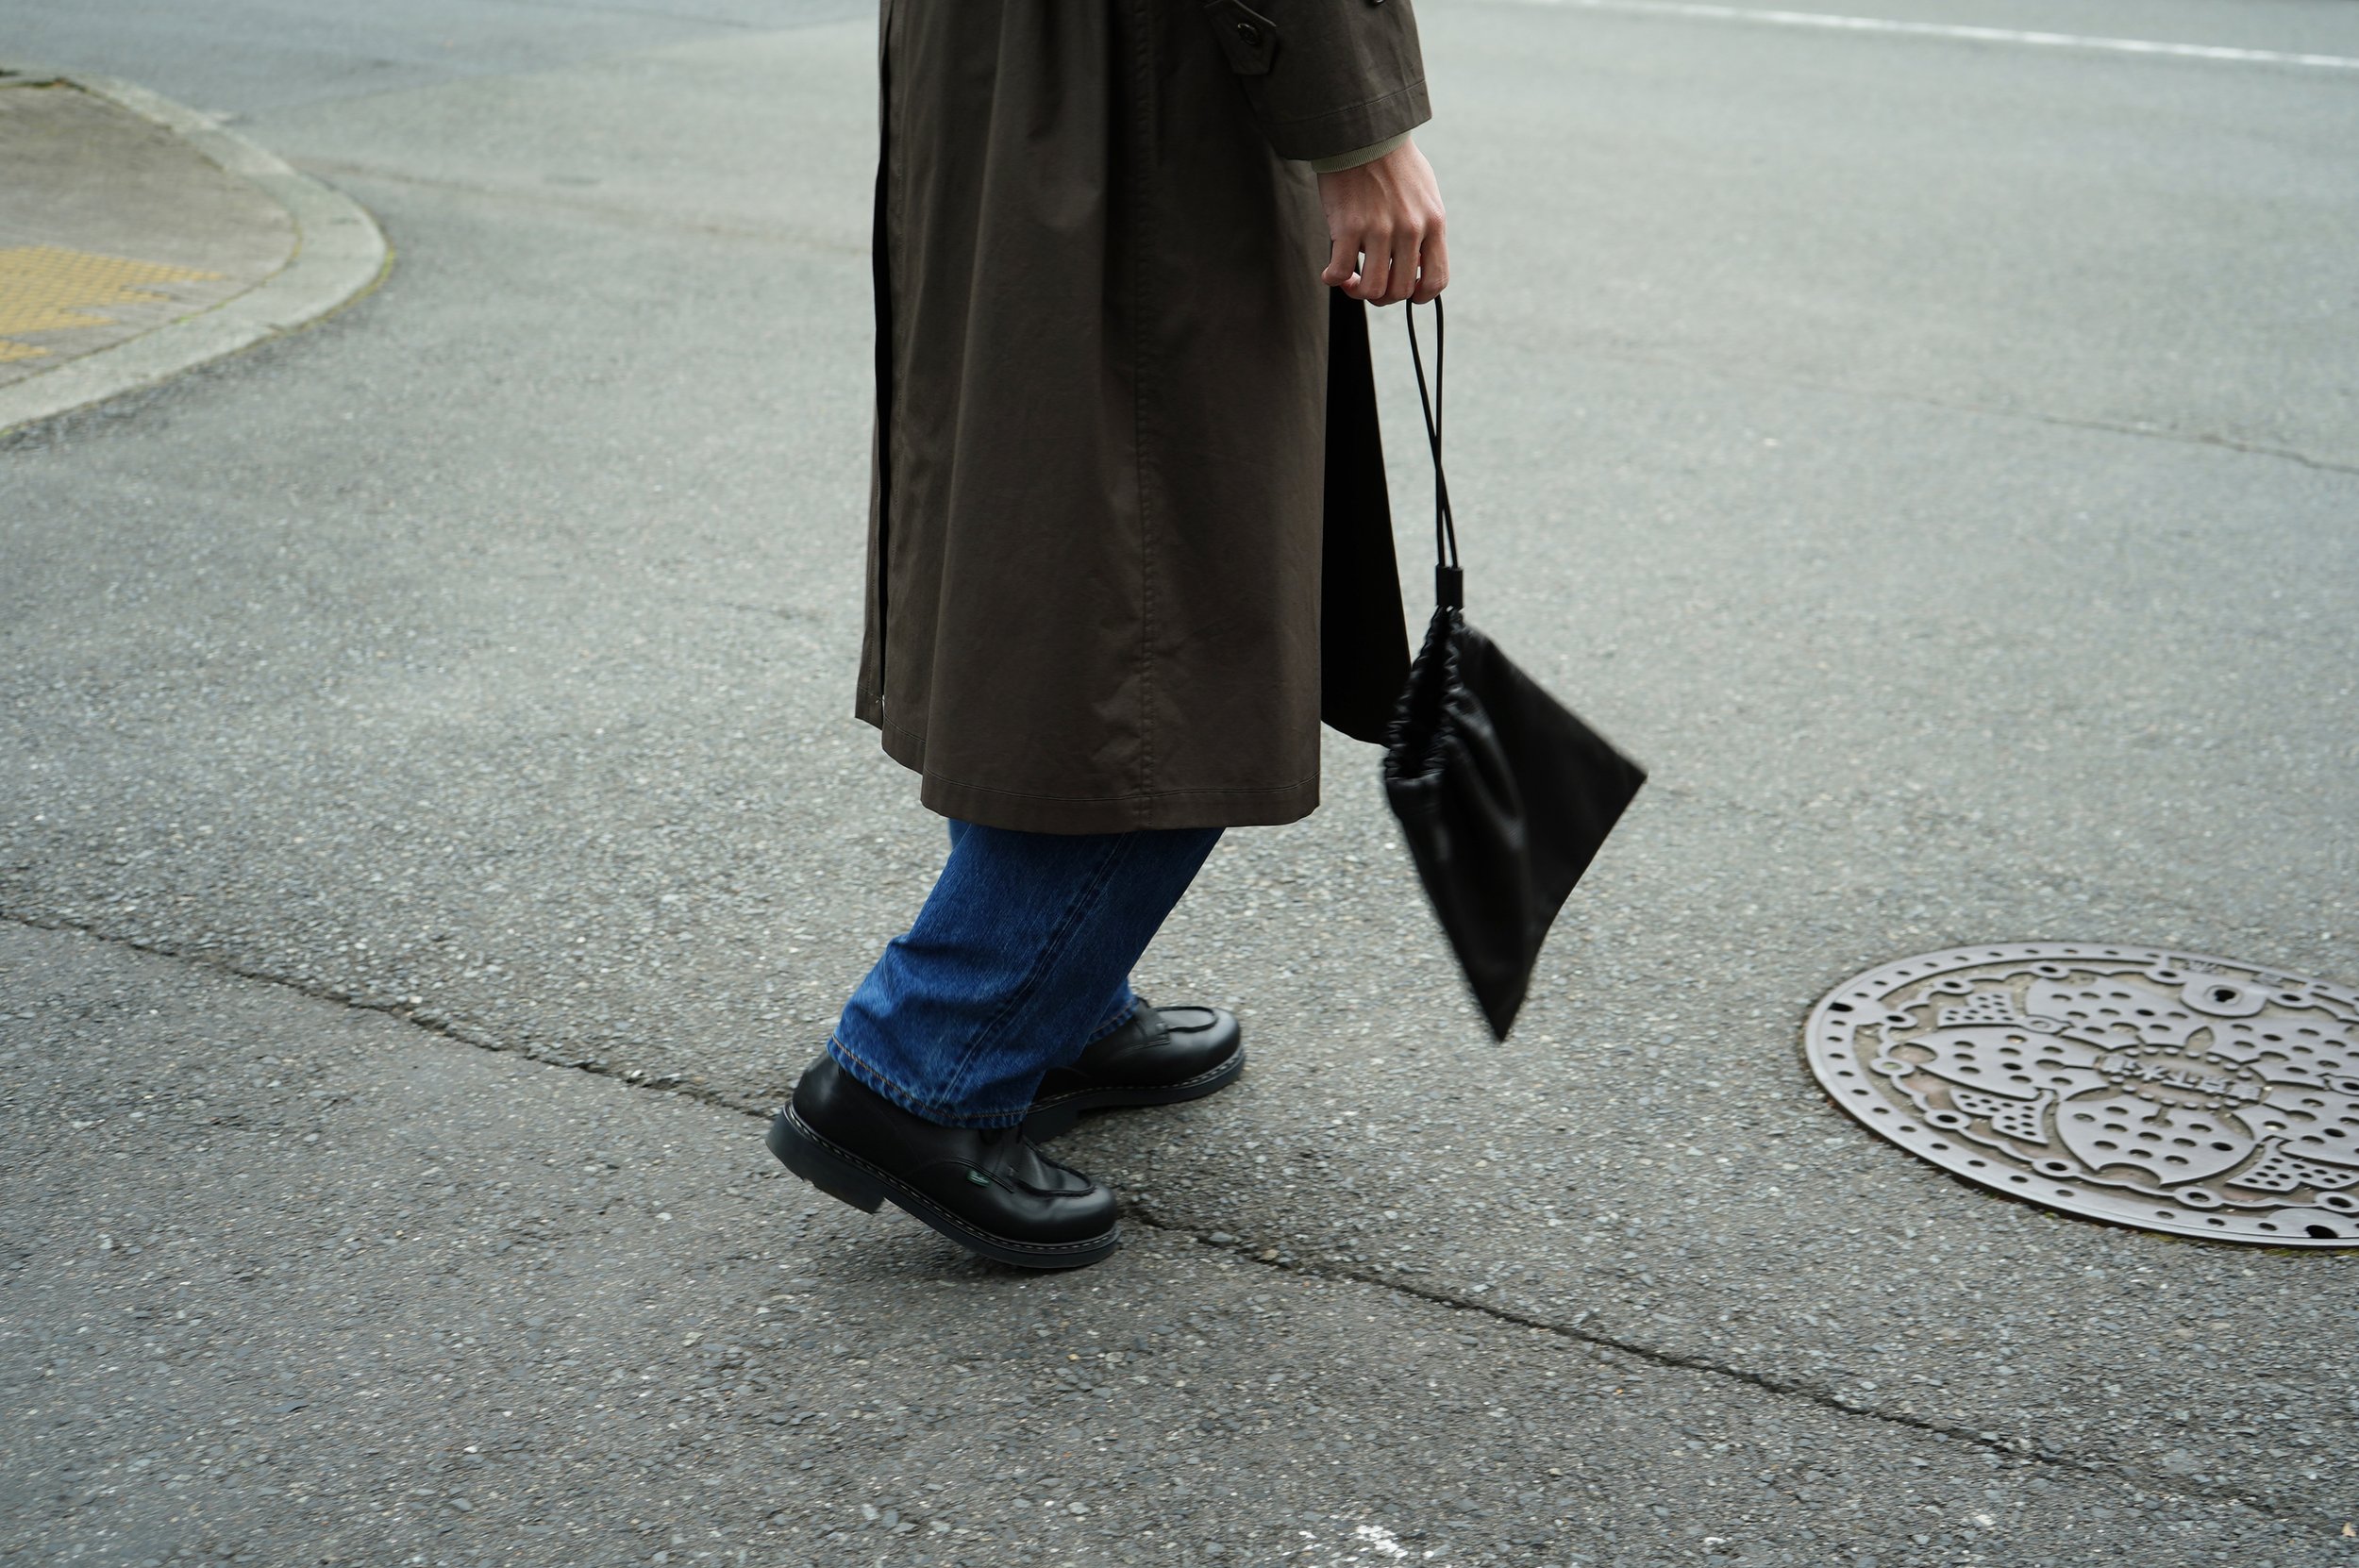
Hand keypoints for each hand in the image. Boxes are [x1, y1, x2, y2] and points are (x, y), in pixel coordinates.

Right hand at [1317, 138, 1448, 305]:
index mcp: (1433, 223)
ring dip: (1357, 292)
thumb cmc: (1392, 161)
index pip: (1437, 280)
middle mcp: (1410, 230)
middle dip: (1383, 297)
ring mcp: (1380, 230)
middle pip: (1401, 291)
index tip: (1404, 292)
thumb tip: (1417, 262)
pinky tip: (1329, 272)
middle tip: (1368, 284)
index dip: (1420, 296)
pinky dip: (1333, 279)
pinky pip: (1340, 272)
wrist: (1363, 132)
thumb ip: (1424, 228)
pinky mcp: (1349, 227)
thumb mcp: (1424, 193)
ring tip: (1348, 281)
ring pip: (1373, 289)